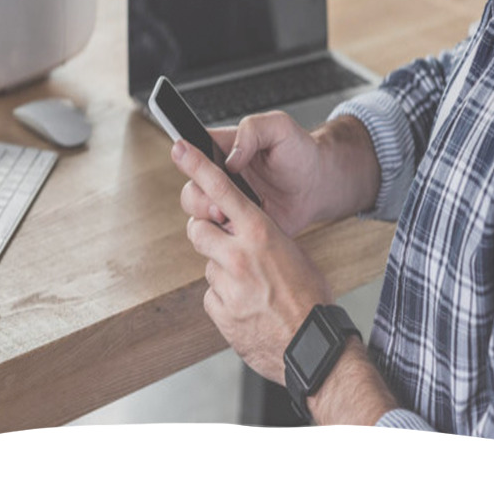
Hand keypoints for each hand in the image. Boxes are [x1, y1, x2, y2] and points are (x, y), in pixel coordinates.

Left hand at [172, 137, 333, 384]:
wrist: (313, 345)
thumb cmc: (310, 297)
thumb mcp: (292, 252)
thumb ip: (261, 236)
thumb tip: (240, 228)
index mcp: (261, 232)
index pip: (221, 190)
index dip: (196, 167)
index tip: (179, 149)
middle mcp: (239, 255)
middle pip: (198, 229)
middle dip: (207, 234)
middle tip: (225, 246)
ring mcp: (227, 284)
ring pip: (208, 265)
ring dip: (223, 272)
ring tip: (251, 287)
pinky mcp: (219, 311)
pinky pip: (211, 295)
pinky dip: (225, 300)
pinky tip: (247, 307)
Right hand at [188, 111, 325, 236]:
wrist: (319, 186)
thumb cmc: (300, 152)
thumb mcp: (280, 128)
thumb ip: (252, 130)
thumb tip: (230, 158)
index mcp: (224, 148)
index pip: (191, 151)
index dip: (187, 158)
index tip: (194, 166)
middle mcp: (221, 177)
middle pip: (190, 188)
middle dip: (198, 199)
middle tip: (218, 206)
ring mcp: (228, 203)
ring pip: (197, 215)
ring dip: (207, 219)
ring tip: (229, 220)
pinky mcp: (238, 225)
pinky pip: (217, 236)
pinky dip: (223, 236)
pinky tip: (240, 232)